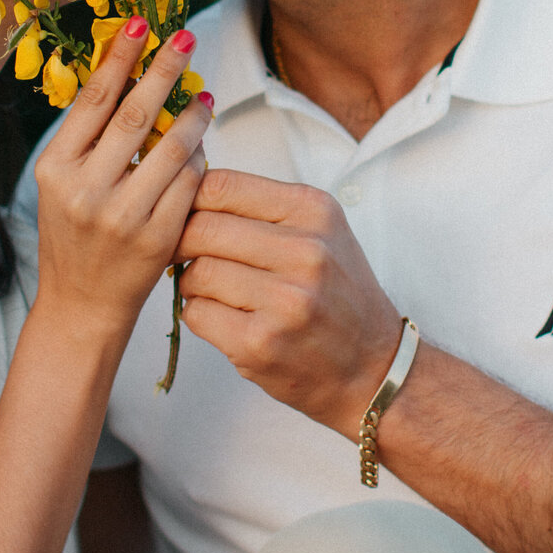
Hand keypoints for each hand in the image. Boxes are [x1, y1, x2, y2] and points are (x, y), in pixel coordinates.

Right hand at [33, 20, 210, 343]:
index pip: (92, 99)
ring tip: (204, 94)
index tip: (139, 22)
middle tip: (185, 37)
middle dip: (162, 69)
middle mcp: (83, 189)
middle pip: (133, 114)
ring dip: (193, 114)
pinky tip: (201, 144)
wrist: (80, 306)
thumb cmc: (74, 236)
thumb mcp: (62, 184)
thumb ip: (88, 138)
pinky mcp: (156, 238)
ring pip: (171, 147)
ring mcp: (121, 216)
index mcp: (55, 168)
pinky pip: (189, 184)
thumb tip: (125, 73)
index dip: (119, 56)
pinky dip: (198, 158)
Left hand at [177, 169, 399, 435]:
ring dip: (191, 282)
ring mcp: (285, 300)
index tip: (186, 216)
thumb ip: (260, 207)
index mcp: (314, 210)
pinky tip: (226, 319)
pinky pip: (196, 313)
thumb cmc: (335, 293)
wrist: (372, 367)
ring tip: (215, 290)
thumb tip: (183, 193)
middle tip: (182, 254)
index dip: (189, 200)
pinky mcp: (261, 343)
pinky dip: (199, 315)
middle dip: (181, 242)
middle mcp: (305, 251)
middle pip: (201, 228)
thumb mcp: (318, 232)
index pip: (221, 185)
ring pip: (195, 272)